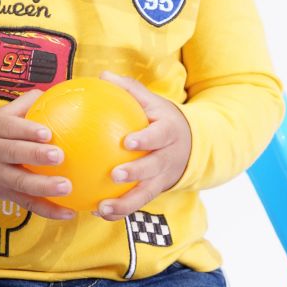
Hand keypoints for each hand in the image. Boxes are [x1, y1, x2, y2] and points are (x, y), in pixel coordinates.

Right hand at [0, 86, 75, 220]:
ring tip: (67, 187)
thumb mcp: (3, 115)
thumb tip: (60, 90)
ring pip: (20, 183)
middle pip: (13, 154)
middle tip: (59, 156)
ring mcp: (0, 176)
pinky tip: (69, 213)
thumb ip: (28, 103)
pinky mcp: (7, 195)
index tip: (47, 132)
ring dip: (43, 186)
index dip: (26, 130)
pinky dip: (48, 211)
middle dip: (35, 155)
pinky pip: (27, 204)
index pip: (9, 127)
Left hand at [92, 70, 191, 219]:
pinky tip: (97, 210)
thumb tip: (103, 76)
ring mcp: (161, 177)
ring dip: (125, 203)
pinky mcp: (154, 191)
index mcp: (168, 133)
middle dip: (136, 173)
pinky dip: (119, 210)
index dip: (146, 139)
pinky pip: (137, 203)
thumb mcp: (153, 102)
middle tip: (115, 174)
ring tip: (103, 207)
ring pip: (145, 194)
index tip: (128, 141)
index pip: (159, 136)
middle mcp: (167, 157)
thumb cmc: (162, 120)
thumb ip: (129, 90)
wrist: (190, 146)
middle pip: (153, 167)